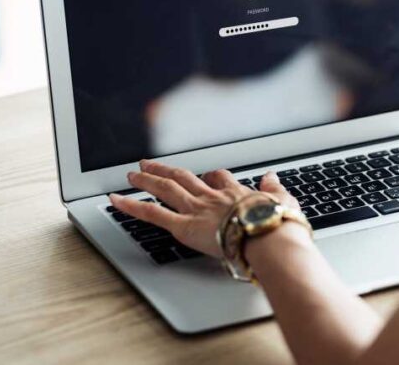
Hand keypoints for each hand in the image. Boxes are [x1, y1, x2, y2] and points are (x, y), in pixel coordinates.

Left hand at [108, 159, 297, 258]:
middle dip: (166, 170)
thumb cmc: (278, 224)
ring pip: (165, 188)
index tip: (205, 175)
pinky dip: (131, 205)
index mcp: (236, 193)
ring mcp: (196, 209)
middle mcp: (213, 197)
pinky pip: (151, 213)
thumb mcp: (283, 201)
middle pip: (185, 177)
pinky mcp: (183, 226)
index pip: (219, 178)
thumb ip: (274, 189)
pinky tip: (115, 200)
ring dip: (146, 179)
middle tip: (151, 163)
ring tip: (132, 173)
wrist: (269, 236)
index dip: (210, 176)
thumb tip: (272, 178)